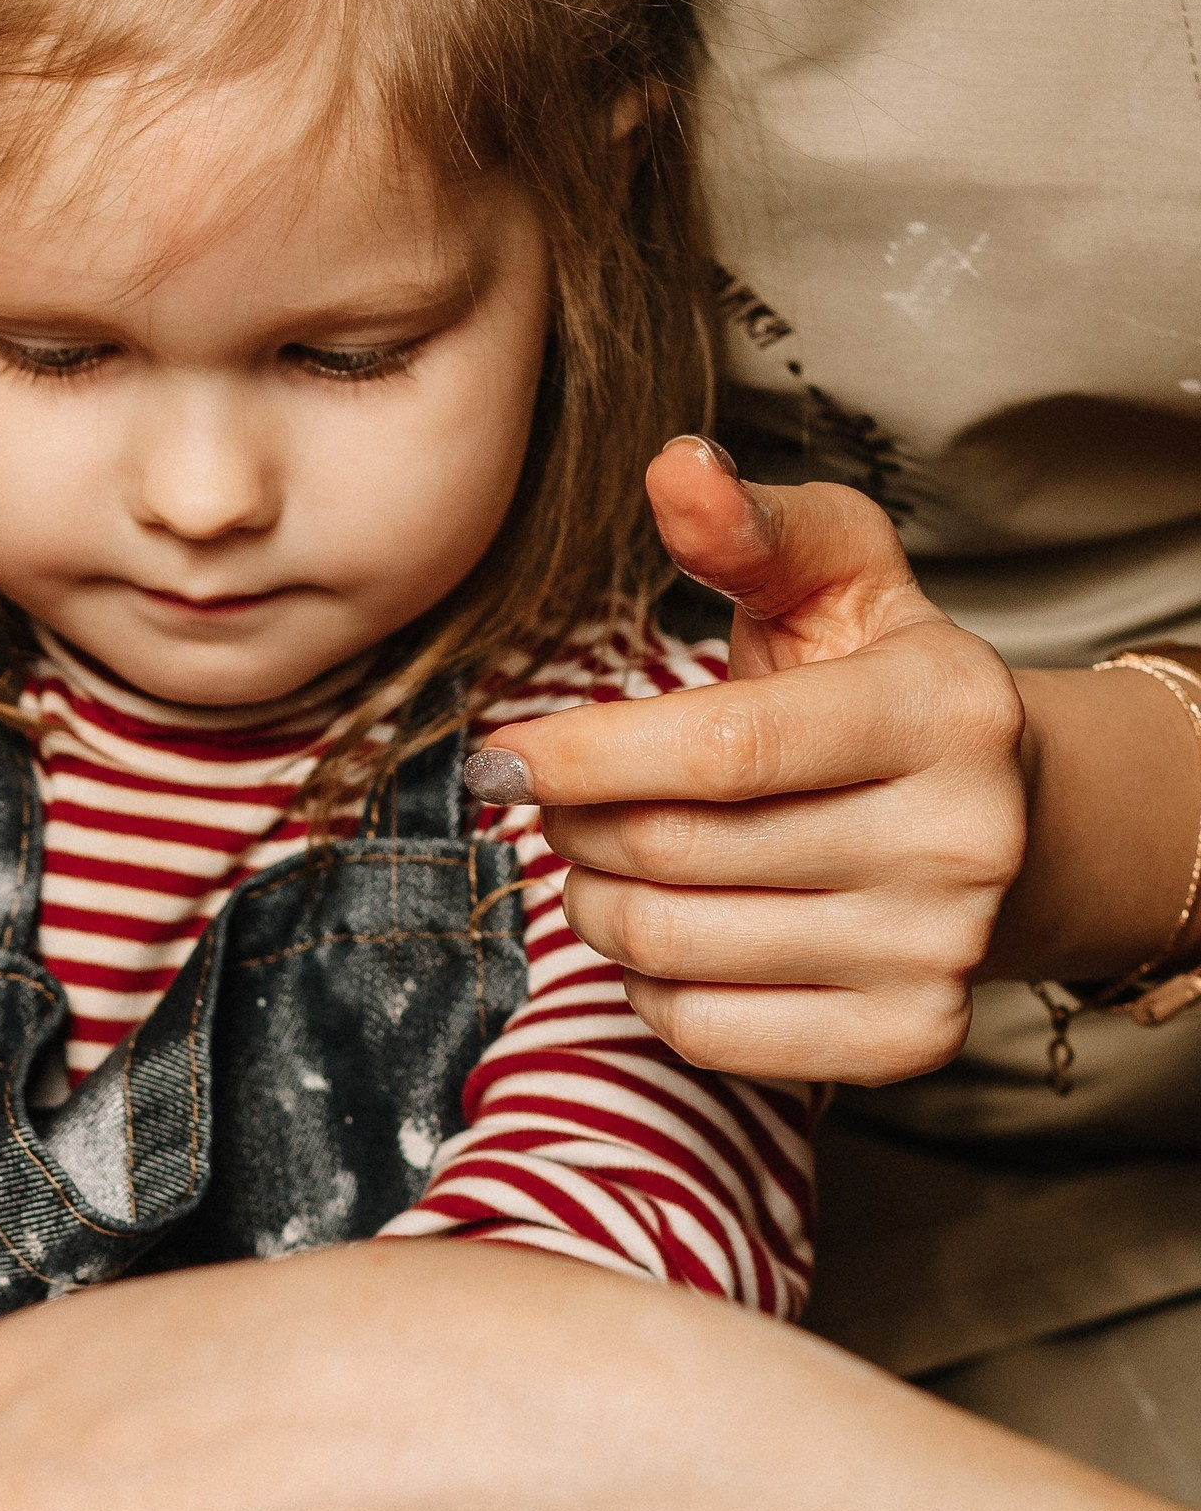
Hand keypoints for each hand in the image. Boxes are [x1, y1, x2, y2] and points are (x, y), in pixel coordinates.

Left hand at [479, 439, 1026, 1085]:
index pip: (722, 749)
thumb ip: (754, 529)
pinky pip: (701, 1028)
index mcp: (946, 710)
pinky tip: (670, 929)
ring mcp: (938, 953)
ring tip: (610, 859)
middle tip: (562, 803)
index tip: (498, 757)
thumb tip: (674, 468)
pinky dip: (646, 983)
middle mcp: (961, 840)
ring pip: (672, 945)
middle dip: (579, 825)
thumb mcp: (841, 583)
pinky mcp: (905, 1042)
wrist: (1011, 825)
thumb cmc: (885, 688)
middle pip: (677, 852)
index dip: (586, 756)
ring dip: (596, 902)